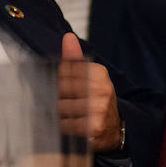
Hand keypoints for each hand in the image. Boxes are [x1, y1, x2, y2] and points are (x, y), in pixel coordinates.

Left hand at [58, 33, 123, 151]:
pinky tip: (65, 124)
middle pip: (62, 88)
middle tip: (51, 100)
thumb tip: (68, 38)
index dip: (56, 79)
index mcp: (100, 73)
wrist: (114, 128)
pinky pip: (66, 124)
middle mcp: (102, 89)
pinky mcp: (94, 126)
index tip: (56, 85)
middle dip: (53, 95)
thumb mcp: (91, 77)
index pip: (65, 70)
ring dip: (55, 112)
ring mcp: (99, 108)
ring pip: (62, 107)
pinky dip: (62, 126)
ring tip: (58, 113)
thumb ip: (76, 60)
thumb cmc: (98, 100)